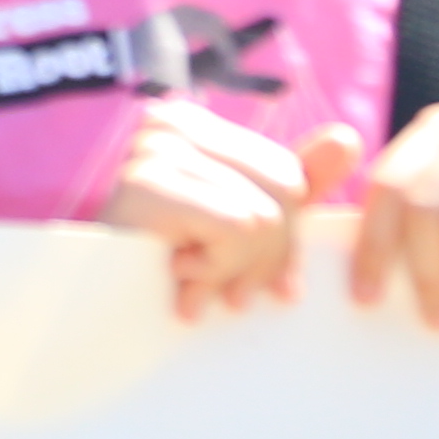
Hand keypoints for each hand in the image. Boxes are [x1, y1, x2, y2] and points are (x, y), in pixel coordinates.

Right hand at [96, 103, 354, 320]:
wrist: (88, 317)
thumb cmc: (161, 274)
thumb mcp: (237, 229)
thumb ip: (293, 184)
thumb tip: (349, 139)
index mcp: (193, 125)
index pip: (288, 175)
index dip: (284, 242)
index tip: (255, 282)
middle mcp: (170, 122)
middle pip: (283, 191)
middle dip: (264, 260)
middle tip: (224, 292)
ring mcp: (153, 148)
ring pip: (262, 217)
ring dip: (231, 272)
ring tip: (191, 285)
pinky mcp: (145, 185)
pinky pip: (237, 229)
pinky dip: (214, 269)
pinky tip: (177, 278)